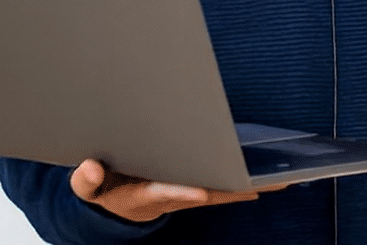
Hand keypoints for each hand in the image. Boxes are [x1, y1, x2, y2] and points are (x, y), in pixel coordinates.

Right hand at [70, 159, 270, 222]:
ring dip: (248, 186)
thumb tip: (91, 168)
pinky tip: (271, 179)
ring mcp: (187, 192)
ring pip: (221, 190)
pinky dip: (246, 183)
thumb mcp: (88, 186)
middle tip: (259, 185)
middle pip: (205, 193)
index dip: (180, 192)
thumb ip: (86, 180)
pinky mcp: (197, 186)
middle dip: (230, 189)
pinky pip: (225, 185)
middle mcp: (171, 194)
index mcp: (142, 194)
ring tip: (280, 181)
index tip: (199, 191)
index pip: (163, 192)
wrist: (117, 198)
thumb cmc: (105, 187)